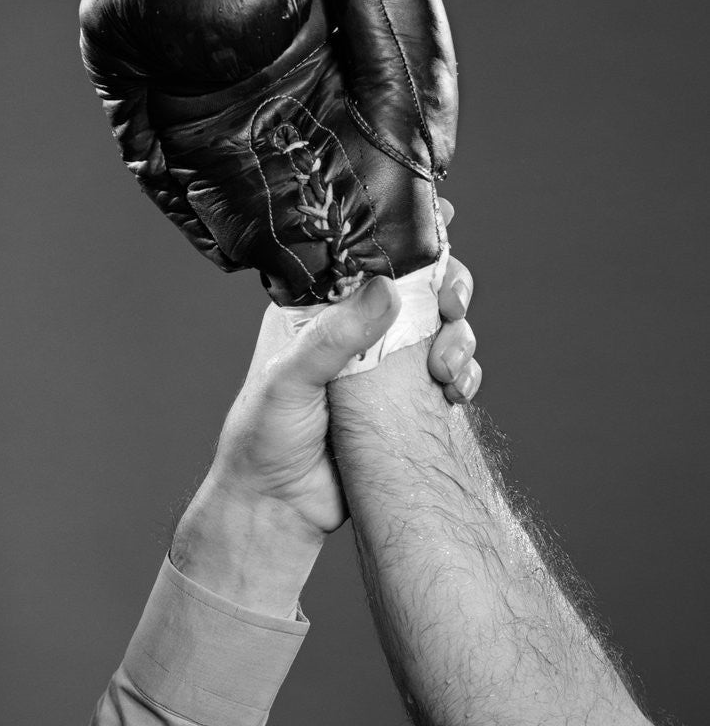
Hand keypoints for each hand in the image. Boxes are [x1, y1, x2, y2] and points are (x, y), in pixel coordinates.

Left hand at [205, 201, 479, 539]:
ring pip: (440, 330)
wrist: (276, 507)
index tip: (442, 217)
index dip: (406, 235)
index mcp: (319, 308)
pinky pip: (447, 375)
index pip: (366, 257)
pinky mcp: (404, 401)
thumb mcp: (287, 381)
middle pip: (419, 288)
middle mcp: (355, 329)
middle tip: (454, 303)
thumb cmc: (262, 437)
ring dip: (460, 338)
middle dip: (448, 288)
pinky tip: (455, 392)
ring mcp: (383, 365)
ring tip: (449, 368)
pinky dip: (463, 376)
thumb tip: (387, 289)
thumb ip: (334, 338)